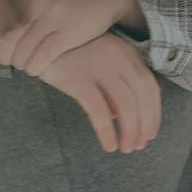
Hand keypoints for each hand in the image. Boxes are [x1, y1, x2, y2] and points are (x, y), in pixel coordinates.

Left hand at [0, 0, 145, 76]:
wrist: (106, 0)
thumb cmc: (68, 2)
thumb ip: (17, 9)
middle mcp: (35, 2)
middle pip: (6, 41)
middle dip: (5, 57)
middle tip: (11, 62)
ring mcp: (52, 17)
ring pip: (23, 52)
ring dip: (22, 65)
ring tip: (27, 66)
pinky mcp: (67, 33)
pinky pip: (42, 57)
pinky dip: (36, 68)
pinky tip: (38, 69)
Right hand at [39, 34, 160, 153]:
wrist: (38, 43)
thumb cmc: (70, 55)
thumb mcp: (101, 61)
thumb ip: (116, 82)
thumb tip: (120, 116)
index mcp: (127, 53)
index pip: (150, 88)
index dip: (153, 114)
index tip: (150, 133)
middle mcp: (118, 59)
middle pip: (142, 98)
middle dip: (144, 127)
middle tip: (138, 146)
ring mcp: (99, 68)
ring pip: (126, 106)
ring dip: (130, 131)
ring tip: (125, 148)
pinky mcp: (79, 80)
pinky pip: (99, 111)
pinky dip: (107, 132)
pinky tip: (108, 145)